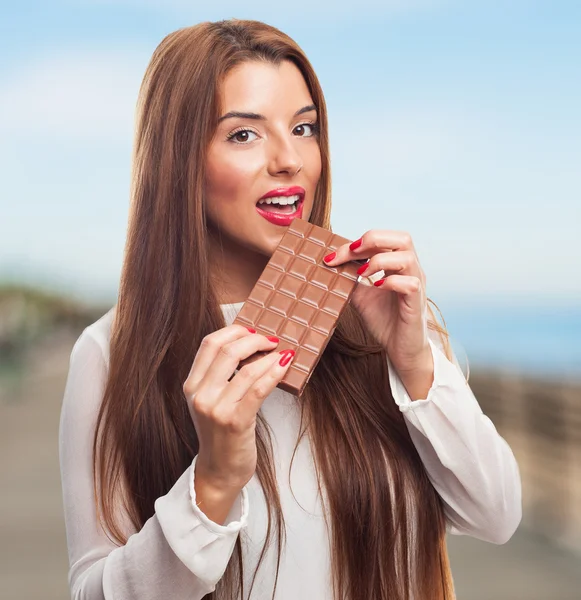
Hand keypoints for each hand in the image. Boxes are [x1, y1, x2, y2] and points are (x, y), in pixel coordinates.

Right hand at [183, 325, 294, 491]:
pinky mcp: (235, 422)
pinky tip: (284, 366)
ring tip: (283, 353)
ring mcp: (216, 409)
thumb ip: (220, 376)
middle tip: (272, 340)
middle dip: (254, 339)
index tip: (252, 330)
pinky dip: (274, 373)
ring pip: (246, 368)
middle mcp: (200, 395)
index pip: (209, 344)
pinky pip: (258, 388)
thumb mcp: (210, 401)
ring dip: (269, 356)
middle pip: (227, 350)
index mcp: (192, 385)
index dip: (233, 331)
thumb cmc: (220, 434)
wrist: (218, 471)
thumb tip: (249, 344)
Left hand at [323, 229, 431, 375]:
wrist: (399, 348)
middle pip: (402, 238)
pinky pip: (410, 283)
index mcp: (397, 264)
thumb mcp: (361, 295)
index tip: (332, 257)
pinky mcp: (417, 303)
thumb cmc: (384, 319)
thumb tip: (330, 264)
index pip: (382, 240)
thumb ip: (351, 278)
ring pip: (407, 256)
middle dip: (373, 240)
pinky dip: (391, 281)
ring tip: (362, 272)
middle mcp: (410, 270)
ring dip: (380, 260)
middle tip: (351, 253)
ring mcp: (416, 284)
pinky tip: (375, 287)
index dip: (355, 244)